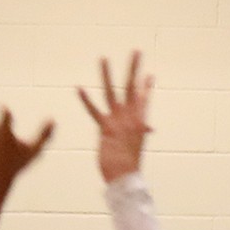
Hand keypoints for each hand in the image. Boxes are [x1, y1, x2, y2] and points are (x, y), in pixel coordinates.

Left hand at [78, 52, 152, 183]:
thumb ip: (142, 132)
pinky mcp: (105, 128)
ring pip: (112, 92)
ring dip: (107, 75)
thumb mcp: (137, 144)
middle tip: (136, 51)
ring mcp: (118, 121)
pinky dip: (86, 100)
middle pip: (132, 88)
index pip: (144, 100)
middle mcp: (130, 117)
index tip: (150, 74)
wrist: (125, 178)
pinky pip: (94, 111)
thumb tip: (150, 128)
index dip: (146, 87)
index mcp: (140, 122)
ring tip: (103, 58)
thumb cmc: (130, 164)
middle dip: (134, 68)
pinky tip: (78, 88)